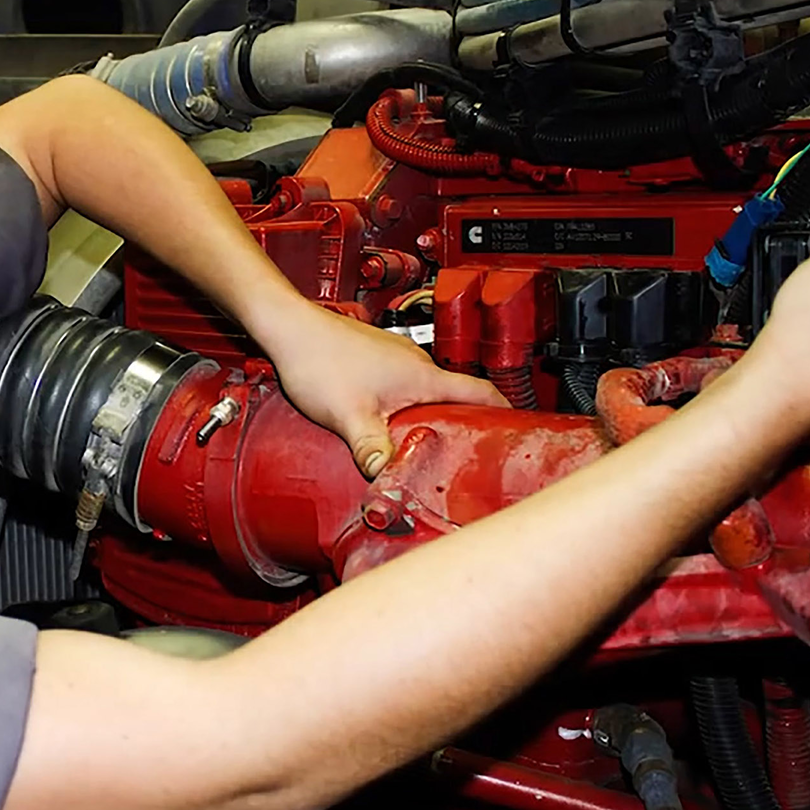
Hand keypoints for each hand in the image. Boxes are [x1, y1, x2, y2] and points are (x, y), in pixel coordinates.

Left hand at [259, 303, 508, 476]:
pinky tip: (387, 422)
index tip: (520, 430)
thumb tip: (390, 480)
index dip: (505, 412)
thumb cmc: (319, 360)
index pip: (482, 391)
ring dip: (431, 415)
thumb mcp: (350, 415)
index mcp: (423, 375)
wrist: (289, 328)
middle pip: (456, 396)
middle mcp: (416, 362)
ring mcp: (397, 358)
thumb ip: (373, 450)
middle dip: (465, 423)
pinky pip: (403, 386)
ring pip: (427, 392)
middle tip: (466, 454)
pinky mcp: (377, 358)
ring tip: (427, 444)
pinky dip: (405, 405)